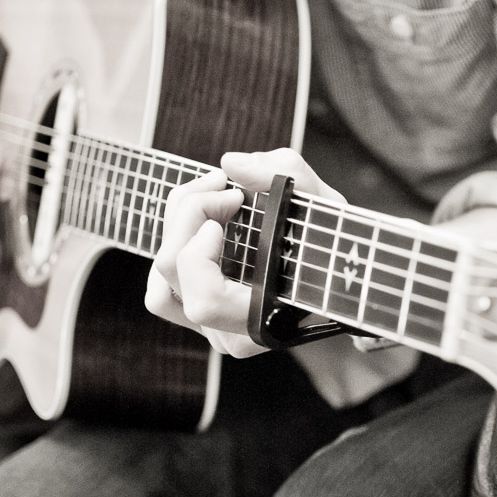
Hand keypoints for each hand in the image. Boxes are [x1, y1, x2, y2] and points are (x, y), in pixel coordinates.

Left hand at [145, 148, 345, 357]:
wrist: (338, 272)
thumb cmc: (334, 246)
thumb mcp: (325, 204)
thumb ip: (285, 174)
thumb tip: (231, 164)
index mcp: (266, 318)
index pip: (206, 302)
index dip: (201, 252)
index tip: (232, 205)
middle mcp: (234, 332)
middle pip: (173, 272)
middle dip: (190, 211)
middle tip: (223, 184)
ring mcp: (213, 327)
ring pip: (159, 281)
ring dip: (177, 226)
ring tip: (209, 198)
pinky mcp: (199, 313)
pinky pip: (161, 287)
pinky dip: (175, 245)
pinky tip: (204, 221)